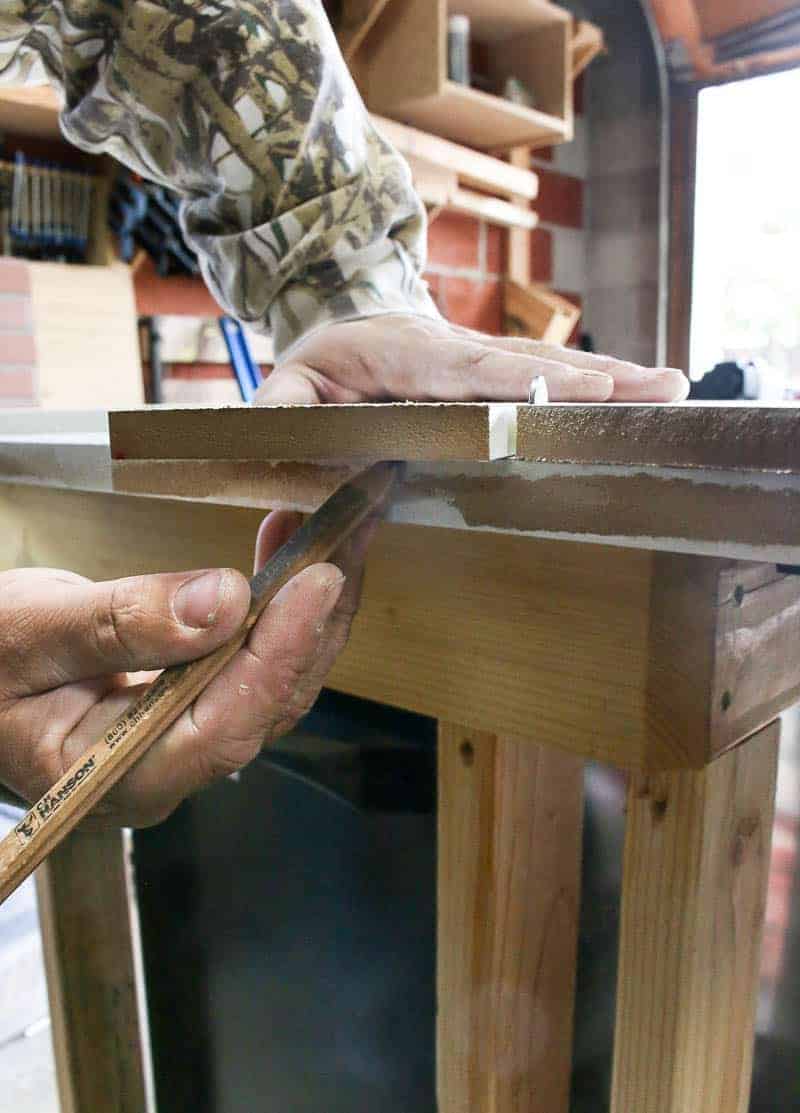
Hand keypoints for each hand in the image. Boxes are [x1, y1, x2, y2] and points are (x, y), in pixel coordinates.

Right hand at [0, 512, 375, 826]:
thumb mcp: (28, 631)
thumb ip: (120, 622)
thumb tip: (222, 602)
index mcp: (119, 776)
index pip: (225, 727)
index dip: (279, 653)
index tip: (317, 580)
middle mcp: (169, 768)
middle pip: (269, 703)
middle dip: (317, 618)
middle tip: (348, 537)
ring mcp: (188, 738)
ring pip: (275, 680)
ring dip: (310, 605)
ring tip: (333, 532)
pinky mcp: (197, 702)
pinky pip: (255, 657)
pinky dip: (280, 603)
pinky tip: (288, 549)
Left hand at [256, 315, 688, 404]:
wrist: (343, 308)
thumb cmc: (322, 357)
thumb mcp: (289, 383)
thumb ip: (284, 413)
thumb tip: (276, 450)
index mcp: (406, 356)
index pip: (467, 371)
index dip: (521, 383)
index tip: (574, 391)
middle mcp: (455, 349)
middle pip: (528, 365)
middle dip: (592, 378)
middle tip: (655, 388)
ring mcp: (480, 354)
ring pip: (550, 364)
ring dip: (611, 375)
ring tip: (670, 386)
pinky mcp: (497, 365)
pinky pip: (550, 371)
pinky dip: (598, 380)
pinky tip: (642, 388)